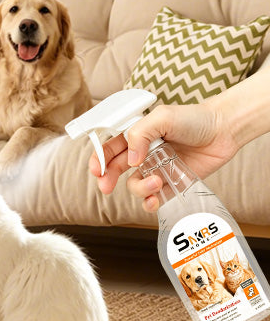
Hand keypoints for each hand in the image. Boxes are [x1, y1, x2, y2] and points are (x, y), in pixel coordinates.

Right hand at [89, 103, 238, 211]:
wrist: (224, 130)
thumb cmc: (194, 119)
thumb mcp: (162, 118)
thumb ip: (140, 134)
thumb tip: (130, 160)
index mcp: (136, 136)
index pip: (109, 149)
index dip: (99, 160)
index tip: (97, 171)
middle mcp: (143, 154)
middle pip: (116, 170)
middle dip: (107, 180)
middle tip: (106, 187)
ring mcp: (156, 169)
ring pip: (135, 186)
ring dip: (140, 188)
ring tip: (157, 181)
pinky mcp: (172, 183)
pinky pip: (155, 197)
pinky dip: (151, 202)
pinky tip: (156, 199)